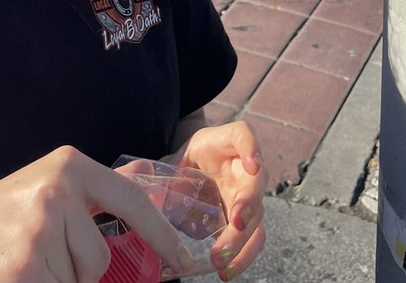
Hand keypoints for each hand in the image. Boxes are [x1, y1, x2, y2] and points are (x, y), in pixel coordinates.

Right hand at [0, 146, 190, 282]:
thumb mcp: (33, 203)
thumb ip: (79, 214)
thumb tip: (137, 247)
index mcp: (63, 167)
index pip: (129, 198)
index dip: (159, 234)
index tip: (179, 260)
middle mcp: (56, 194)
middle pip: (99, 257)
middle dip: (75, 273)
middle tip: (24, 260)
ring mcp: (39, 234)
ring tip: (10, 269)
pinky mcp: (25, 273)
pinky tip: (5, 280)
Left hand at [171, 121, 266, 280]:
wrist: (192, 172)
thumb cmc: (187, 160)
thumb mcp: (177, 156)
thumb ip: (164, 171)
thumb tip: (148, 198)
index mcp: (228, 142)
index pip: (243, 135)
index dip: (251, 147)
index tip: (251, 165)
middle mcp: (246, 167)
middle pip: (255, 183)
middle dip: (248, 205)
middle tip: (235, 224)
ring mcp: (248, 194)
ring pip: (258, 216)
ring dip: (243, 240)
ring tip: (221, 261)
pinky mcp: (245, 219)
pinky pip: (252, 239)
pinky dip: (242, 257)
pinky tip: (227, 271)